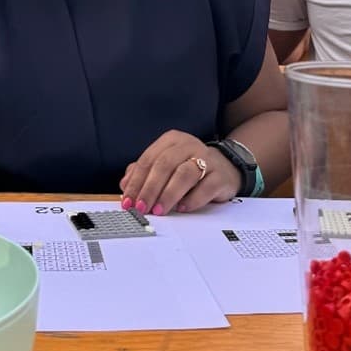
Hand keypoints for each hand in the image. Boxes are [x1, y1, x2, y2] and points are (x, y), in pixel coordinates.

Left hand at [119, 130, 239, 214]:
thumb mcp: (165, 166)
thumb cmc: (189, 167)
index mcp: (171, 141)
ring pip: (184, 174)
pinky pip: (205, 187)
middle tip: (142, 207)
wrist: (225, 167)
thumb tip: (125, 185)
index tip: (129, 200)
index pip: (148, 160)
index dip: (136, 182)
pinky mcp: (220, 176)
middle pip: (164, 165)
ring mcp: (207, 159)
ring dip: (168, 194)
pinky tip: (182, 208)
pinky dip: (192, 199)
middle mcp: (188, 146)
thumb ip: (144, 173)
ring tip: (159, 210)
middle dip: (150, 189)